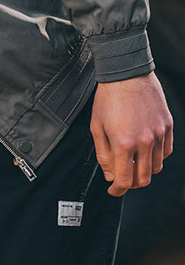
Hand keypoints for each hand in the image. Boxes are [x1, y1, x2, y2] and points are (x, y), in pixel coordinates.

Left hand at [91, 73, 173, 196]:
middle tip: (122, 179)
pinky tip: (146, 151)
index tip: (113, 190)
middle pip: (143, 178)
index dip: (117, 191)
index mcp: (124, 144)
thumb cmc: (108, 98)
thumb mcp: (97, 127)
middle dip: (131, 184)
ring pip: (157, 167)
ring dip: (144, 171)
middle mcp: (145, 141)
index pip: (125, 181)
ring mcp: (159, 134)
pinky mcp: (167, 125)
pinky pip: (167, 151)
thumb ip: (103, 155)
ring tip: (133, 163)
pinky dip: (157, 157)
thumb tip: (110, 175)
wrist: (126, 73)